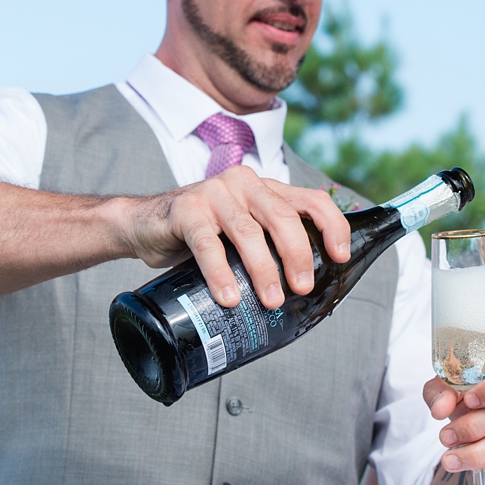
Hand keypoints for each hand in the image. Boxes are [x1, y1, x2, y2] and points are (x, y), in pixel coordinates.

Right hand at [117, 165, 351, 309]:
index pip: (311, 200)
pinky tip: (228, 297)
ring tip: (271, 299)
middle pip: (283, 217)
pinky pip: (207, 244)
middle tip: (302, 288)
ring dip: (264, 269)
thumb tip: (307, 287)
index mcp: (264, 188)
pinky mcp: (186, 211)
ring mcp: (213, 194)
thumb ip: (268, 243)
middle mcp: (243, 184)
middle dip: (298, 255)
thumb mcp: (241, 232)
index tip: (341, 257)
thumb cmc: (200, 233)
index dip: (332, 227)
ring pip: (248, 232)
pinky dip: (220, 273)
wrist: (144, 225)